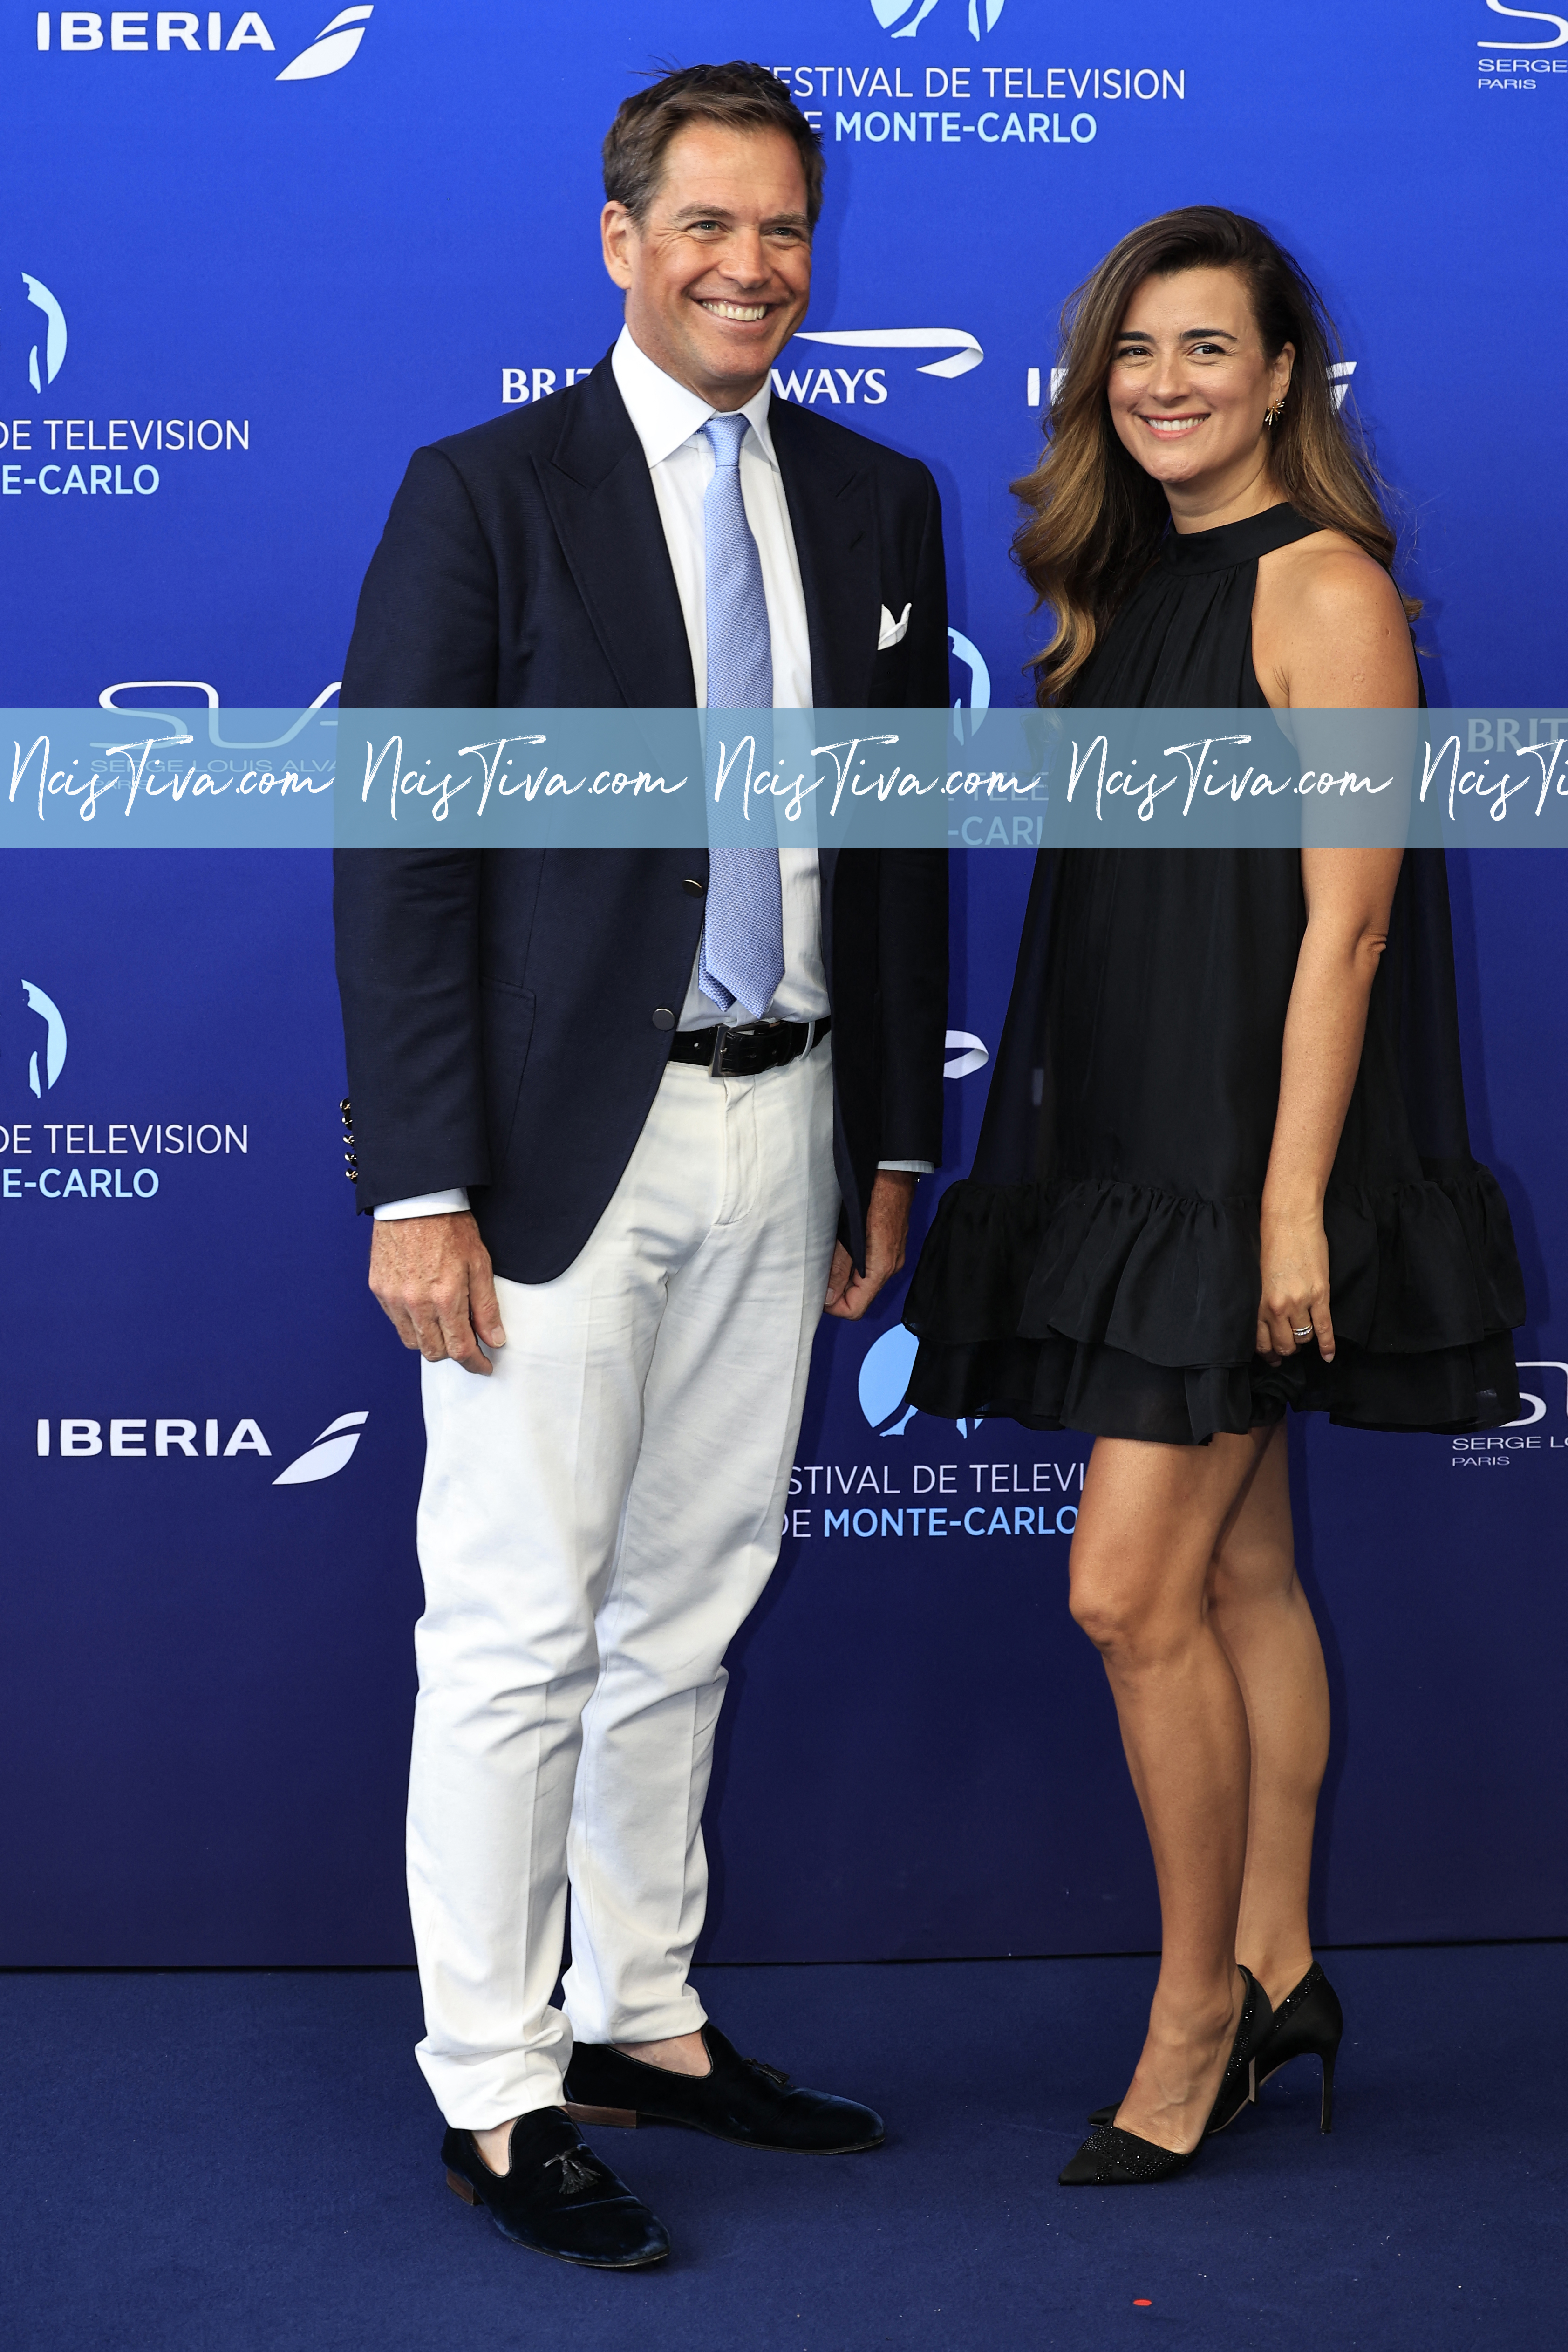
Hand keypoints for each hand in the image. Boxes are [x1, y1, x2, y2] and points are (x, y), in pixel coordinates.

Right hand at [369, 1211, 505, 1374]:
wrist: (415, 1199)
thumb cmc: (450, 1226)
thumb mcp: (479, 1264)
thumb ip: (486, 1307)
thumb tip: (494, 1340)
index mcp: (445, 1298)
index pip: (460, 1349)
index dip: (475, 1363)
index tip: (484, 1366)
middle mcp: (415, 1303)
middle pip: (434, 1352)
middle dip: (454, 1353)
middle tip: (468, 1343)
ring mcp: (393, 1298)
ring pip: (412, 1342)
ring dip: (431, 1341)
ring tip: (445, 1324)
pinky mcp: (378, 1290)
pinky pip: (396, 1322)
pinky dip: (412, 1324)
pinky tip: (424, 1309)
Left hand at [824, 1170, 916, 1321]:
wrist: (893, 1171)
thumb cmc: (872, 1196)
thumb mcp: (849, 1235)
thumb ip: (838, 1267)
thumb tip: (828, 1297)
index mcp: (881, 1269)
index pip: (855, 1309)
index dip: (833, 1306)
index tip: (816, 1292)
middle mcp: (890, 1267)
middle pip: (859, 1297)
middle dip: (836, 1291)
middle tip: (817, 1272)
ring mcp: (891, 1257)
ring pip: (863, 1282)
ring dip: (843, 1276)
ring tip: (826, 1258)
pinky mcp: (889, 1246)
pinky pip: (869, 1267)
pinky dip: (852, 1264)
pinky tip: (840, 1249)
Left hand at [1256, 1203, 1335, 1364]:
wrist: (1290, 1220)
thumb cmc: (1271, 1243)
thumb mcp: (1258, 1276)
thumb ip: (1262, 1299)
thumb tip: (1266, 1319)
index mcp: (1259, 1302)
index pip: (1262, 1340)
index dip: (1268, 1352)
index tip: (1272, 1356)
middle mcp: (1277, 1307)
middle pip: (1285, 1343)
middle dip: (1287, 1349)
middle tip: (1289, 1349)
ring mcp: (1300, 1303)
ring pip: (1304, 1338)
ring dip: (1304, 1341)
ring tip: (1304, 1339)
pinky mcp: (1320, 1295)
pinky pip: (1325, 1328)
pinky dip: (1327, 1344)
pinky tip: (1328, 1356)